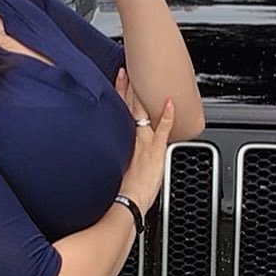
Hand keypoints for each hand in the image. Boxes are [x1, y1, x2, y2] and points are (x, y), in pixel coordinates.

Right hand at [114, 68, 173, 215]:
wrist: (123, 205)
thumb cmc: (116, 192)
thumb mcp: (110, 168)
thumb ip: (110, 153)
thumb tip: (104, 147)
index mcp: (120, 140)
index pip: (118, 110)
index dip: (118, 93)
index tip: (117, 77)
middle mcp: (131, 138)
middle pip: (129, 107)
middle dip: (127, 87)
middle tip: (126, 69)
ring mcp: (144, 143)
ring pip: (144, 113)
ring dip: (143, 95)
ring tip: (143, 77)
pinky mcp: (156, 152)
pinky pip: (163, 130)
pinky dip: (168, 116)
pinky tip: (171, 103)